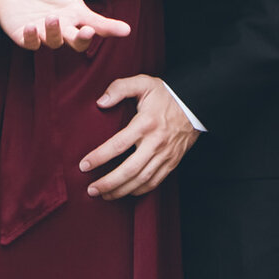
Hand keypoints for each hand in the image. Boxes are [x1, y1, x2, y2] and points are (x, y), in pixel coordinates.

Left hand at [0, 0, 132, 51]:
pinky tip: (32, 26)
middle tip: (88, 31)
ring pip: (54, 41)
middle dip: (83, 38)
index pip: (98, 24)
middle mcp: (63, 27)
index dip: (111, 28)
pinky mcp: (25, 36)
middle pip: (78, 42)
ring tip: (53, 17)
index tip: (125, 30)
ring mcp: (44, 33)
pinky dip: (32, 37)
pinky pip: (30, 42)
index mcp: (76, 15)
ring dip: (55, 31)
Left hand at [81, 75, 197, 198]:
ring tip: (104, 195)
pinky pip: (155, 182)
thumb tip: (100, 102)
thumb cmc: (165, 94)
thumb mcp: (143, 83)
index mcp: (145, 123)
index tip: (83, 166)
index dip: (99, 157)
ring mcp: (165, 155)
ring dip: (121, 190)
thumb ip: (120, 88)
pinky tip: (126, 192)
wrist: (195, 105)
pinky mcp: (172, 162)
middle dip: (108, 182)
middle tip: (91, 190)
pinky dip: (139, 191)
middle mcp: (155, 142)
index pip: (118, 145)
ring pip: (141, 180)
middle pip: (129, 170)